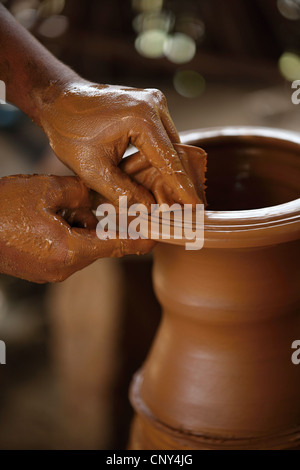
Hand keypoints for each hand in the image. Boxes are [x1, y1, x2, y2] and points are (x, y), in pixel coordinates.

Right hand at [0, 175, 153, 282]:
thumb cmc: (3, 209)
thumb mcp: (45, 190)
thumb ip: (79, 192)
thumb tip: (95, 196)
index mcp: (70, 250)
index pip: (118, 247)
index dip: (140, 240)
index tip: (157, 236)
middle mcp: (65, 268)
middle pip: (100, 245)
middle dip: (102, 223)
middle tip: (99, 202)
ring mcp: (52, 273)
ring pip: (83, 247)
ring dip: (82, 228)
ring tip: (62, 207)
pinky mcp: (42, 271)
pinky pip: (68, 252)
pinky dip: (69, 236)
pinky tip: (52, 218)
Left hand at [38, 81, 199, 206]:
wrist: (58, 99)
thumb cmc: (69, 131)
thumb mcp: (92, 170)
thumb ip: (123, 192)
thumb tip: (149, 210)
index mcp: (142, 118)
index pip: (169, 161)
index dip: (182, 188)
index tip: (196, 206)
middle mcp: (154, 105)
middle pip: (175, 152)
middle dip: (179, 180)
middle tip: (186, 206)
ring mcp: (153, 101)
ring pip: (170, 144)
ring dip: (169, 169)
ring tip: (171, 196)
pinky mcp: (149, 104)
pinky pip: (162, 136)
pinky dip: (160, 156)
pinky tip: (157, 175)